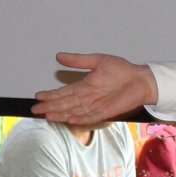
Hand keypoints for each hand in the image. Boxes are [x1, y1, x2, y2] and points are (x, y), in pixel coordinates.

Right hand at [32, 52, 157, 123]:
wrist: (140, 79)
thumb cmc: (121, 70)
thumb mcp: (97, 61)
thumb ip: (78, 61)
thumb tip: (59, 56)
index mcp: (84, 86)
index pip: (63, 92)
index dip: (50, 95)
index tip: (38, 96)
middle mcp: (87, 98)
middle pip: (64, 104)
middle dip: (50, 106)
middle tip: (35, 109)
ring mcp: (95, 106)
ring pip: (73, 112)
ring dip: (60, 114)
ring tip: (47, 115)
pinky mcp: (105, 112)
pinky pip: (89, 117)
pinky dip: (79, 119)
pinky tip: (68, 119)